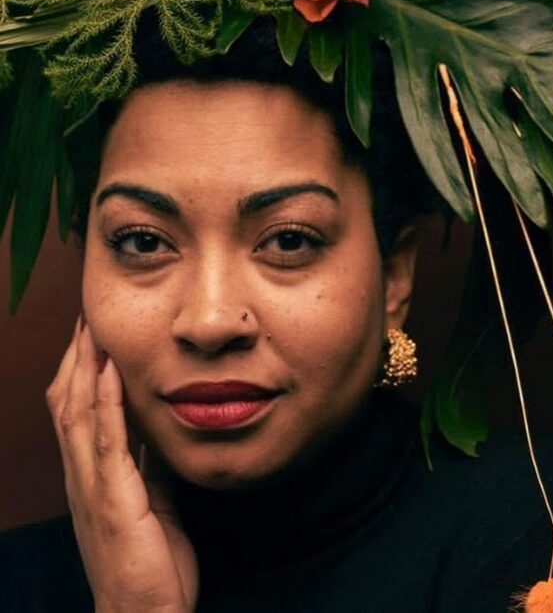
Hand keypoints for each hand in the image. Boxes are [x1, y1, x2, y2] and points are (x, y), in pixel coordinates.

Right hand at [46, 317, 198, 612]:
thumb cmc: (149, 563)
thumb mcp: (151, 500)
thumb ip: (147, 463)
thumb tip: (156, 428)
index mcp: (92, 475)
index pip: (76, 410)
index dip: (80, 370)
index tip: (92, 334)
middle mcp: (84, 476)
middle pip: (68, 403)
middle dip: (76, 358)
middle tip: (87, 317)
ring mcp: (94, 488)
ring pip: (77, 415)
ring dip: (84, 368)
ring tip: (93, 330)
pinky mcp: (113, 501)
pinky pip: (107, 443)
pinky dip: (106, 403)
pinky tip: (109, 373)